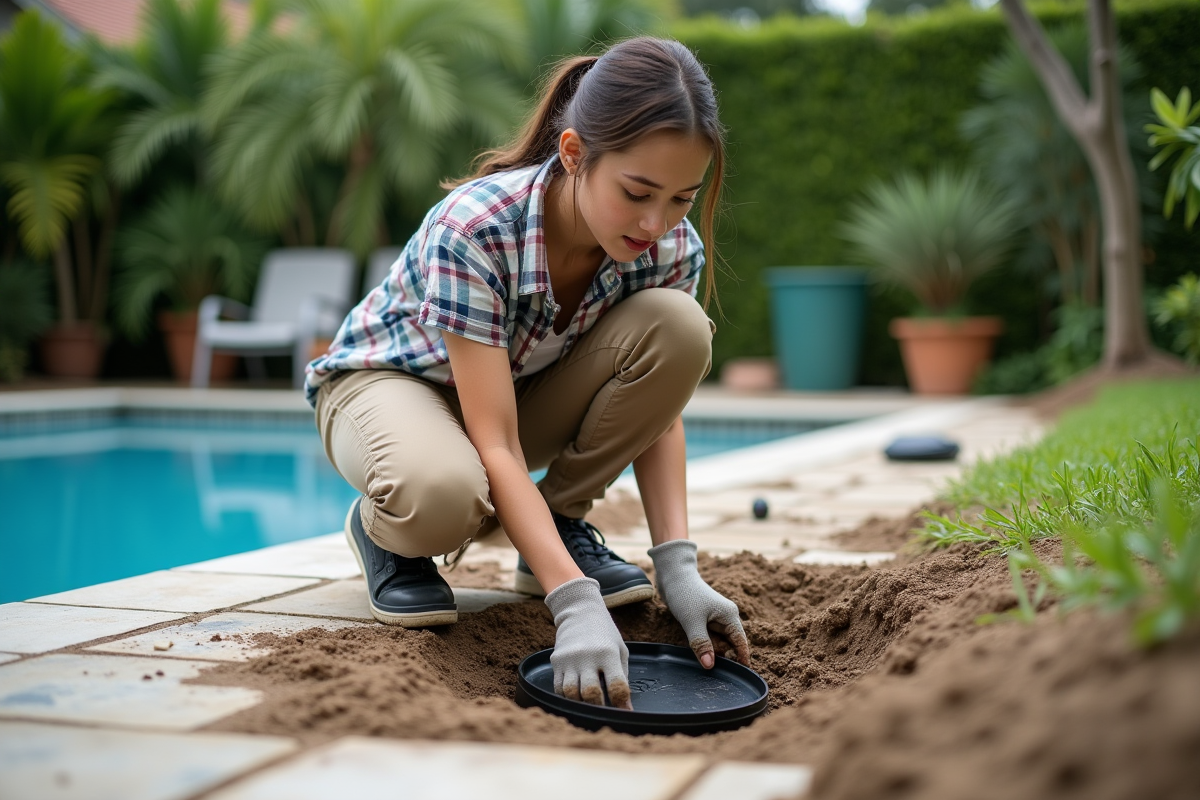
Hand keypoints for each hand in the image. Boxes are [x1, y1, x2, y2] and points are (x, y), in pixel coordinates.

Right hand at [544, 577, 632, 708]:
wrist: (580, 612)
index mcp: (608, 653)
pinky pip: (558, 687)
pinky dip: (567, 697)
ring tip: (588, 705)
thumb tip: (625, 707)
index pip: (616, 684)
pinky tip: (576, 696)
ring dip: (581, 704)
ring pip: (570, 693)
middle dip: (598, 707)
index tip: (623, 711)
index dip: (621, 703)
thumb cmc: (605, 634)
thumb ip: (623, 677)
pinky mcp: (556, 661)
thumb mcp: (620, 651)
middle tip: (603, 711)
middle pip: (590, 693)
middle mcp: (587, 656)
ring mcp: (569, 659)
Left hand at [648, 539, 750, 668]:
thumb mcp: (692, 621)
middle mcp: (725, 617)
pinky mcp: (704, 620)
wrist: (671, 576)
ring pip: (716, 642)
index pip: (741, 642)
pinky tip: (693, 642)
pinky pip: (707, 637)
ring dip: (707, 648)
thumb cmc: (684, 594)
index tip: (742, 676)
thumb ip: (701, 644)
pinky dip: (701, 642)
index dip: (742, 658)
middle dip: (718, 653)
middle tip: (703, 654)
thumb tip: (710, 665)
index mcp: (730, 615)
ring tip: (695, 643)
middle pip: (727, 644)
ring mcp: (714, 618)